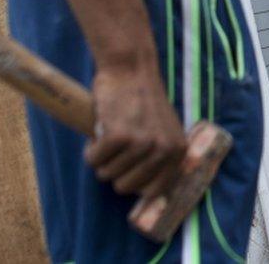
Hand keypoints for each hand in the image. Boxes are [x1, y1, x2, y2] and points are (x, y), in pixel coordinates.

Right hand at [85, 62, 186, 198]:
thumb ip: (162, 158)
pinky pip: (93, 160)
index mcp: (178, 152)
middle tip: (117, 148)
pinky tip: (99, 131)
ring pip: (106, 175)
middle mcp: (163, 150)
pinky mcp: (118, 136)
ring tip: (111, 134)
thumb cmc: (144, 102)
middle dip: (114, 171)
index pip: (154, 192)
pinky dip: (90, 149)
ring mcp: (142, 143)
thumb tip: (149, 198)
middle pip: (124, 187)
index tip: (127, 172)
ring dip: (102, 158)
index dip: (134, 184)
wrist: (131, 69)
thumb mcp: (165, 131)